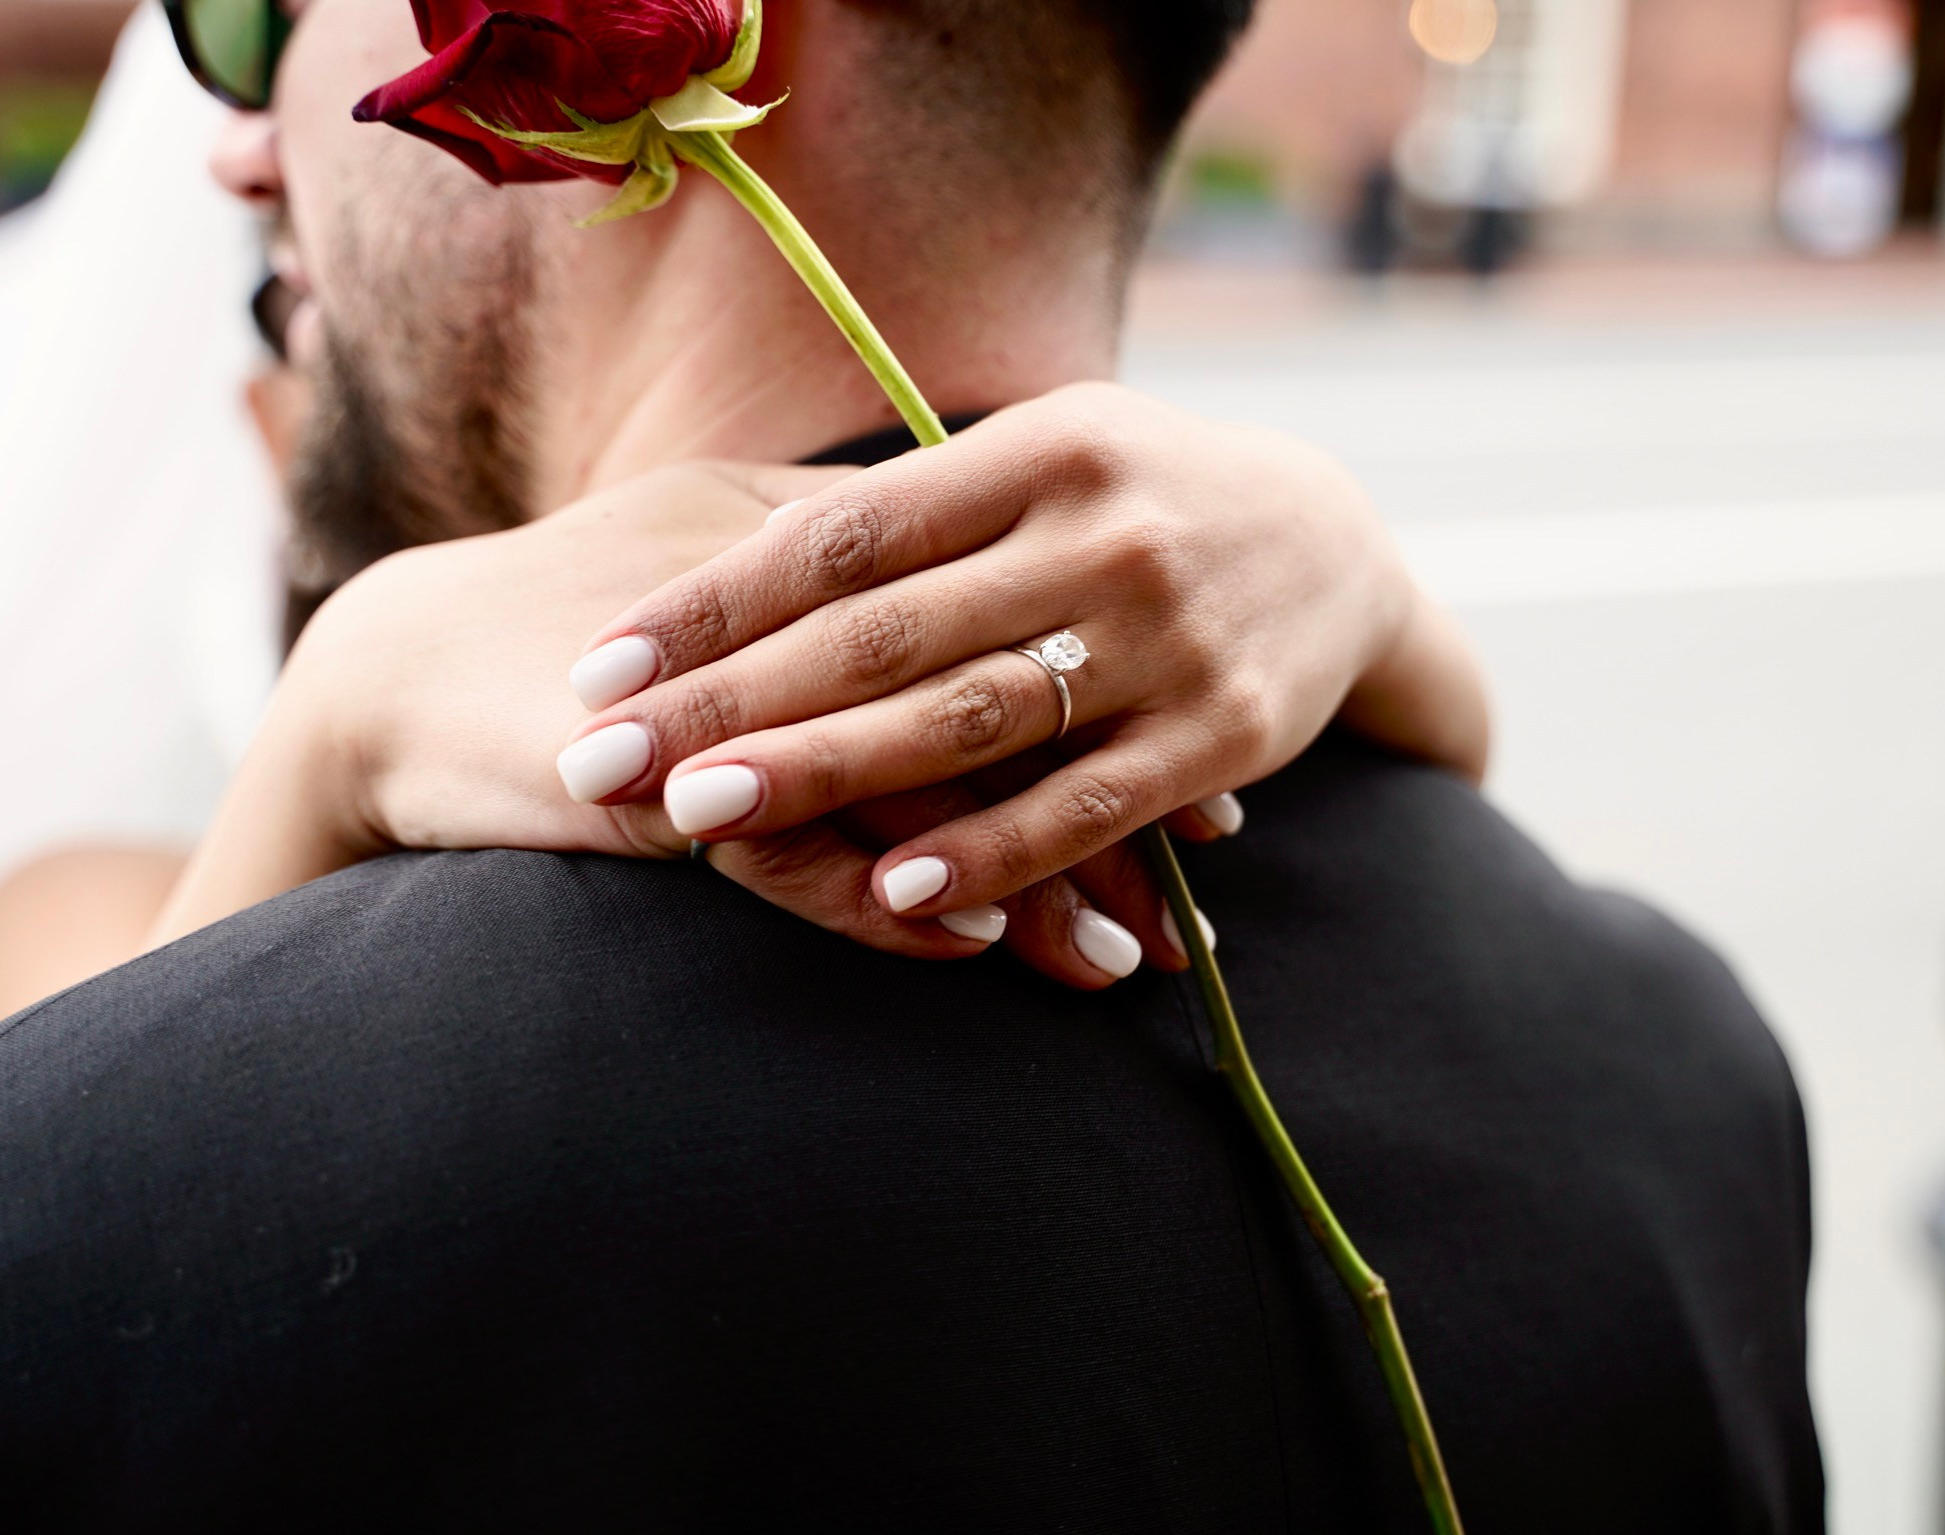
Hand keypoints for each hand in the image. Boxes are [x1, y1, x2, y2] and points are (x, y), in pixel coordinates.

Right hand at [150, 463, 1166, 987]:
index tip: (1191, 739)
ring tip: (1125, 955)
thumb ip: (827, 575)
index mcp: (799, 526)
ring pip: (918, 783)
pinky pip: (802, 857)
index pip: (995, 601)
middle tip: (1206, 856)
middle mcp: (781, 600)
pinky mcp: (656, 787)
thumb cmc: (558, 625)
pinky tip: (977, 946)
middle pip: (989, 691)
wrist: (382, 683)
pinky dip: (895, 902)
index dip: (1103, 671)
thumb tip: (957, 599)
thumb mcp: (710, 569)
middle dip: (1107, 783)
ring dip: (1032, 872)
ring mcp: (723, 696)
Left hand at [558, 382, 1485, 931]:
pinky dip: (993, 850)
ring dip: (830, 771)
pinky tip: (897, 891)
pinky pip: (1091, 803)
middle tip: (610, 756)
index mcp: (1040, 449)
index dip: (714, 602)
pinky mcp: (1223, 732)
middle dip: (733, 698)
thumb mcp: (1046, 457)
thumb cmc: (1143, 498)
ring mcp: (1168, 635)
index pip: (843, 535)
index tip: (602, 663)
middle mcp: (1102, 531)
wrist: (1342, 544)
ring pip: (973, 717)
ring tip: (704, 813)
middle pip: (884, 630)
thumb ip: (920, 513)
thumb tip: (734, 570)